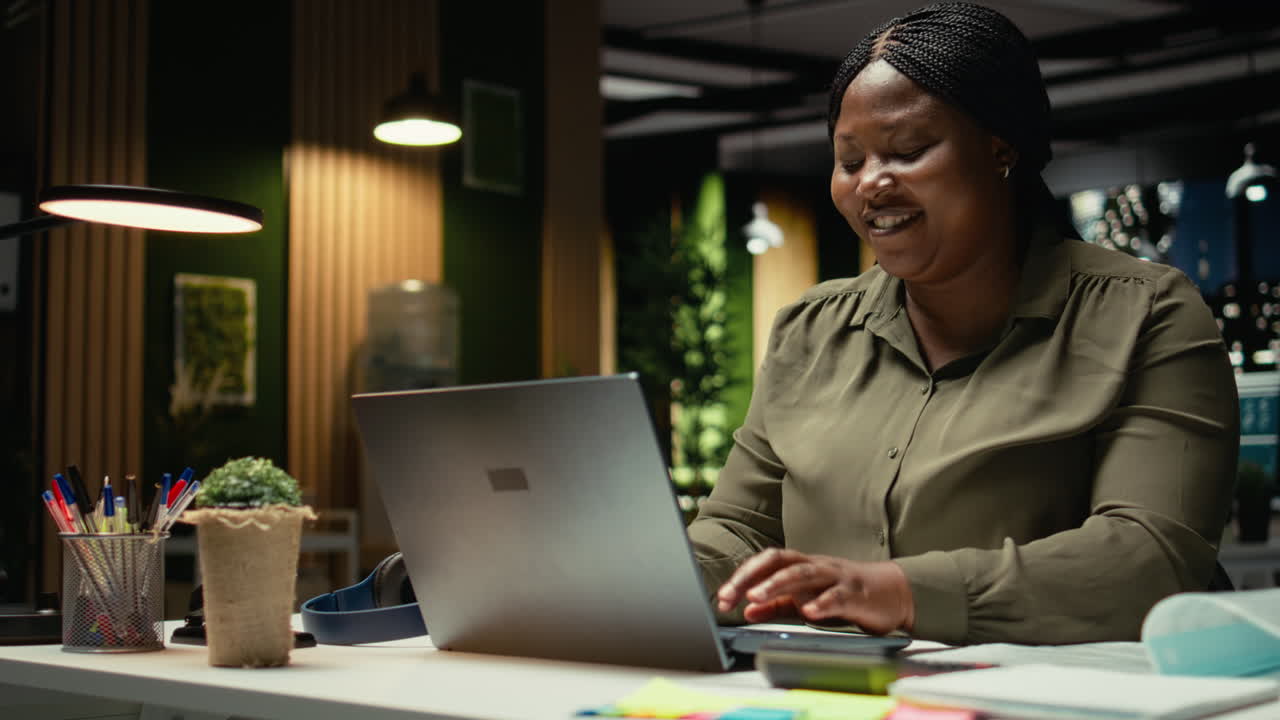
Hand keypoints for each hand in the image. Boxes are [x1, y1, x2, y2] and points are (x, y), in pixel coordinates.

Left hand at [715, 548, 914, 634]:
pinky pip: (837, 595)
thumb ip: (776, 605)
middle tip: (730, 596)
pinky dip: (821, 602)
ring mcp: (836, 576)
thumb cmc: (844, 593)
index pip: (765, 563)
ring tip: (756, 596)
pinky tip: (807, 612)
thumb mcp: (805, 599)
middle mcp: (815, 565)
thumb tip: (746, 610)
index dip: (742, 577)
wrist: (892, 592)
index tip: (722, 598)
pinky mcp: (856, 592)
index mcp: (800, 566)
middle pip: (779, 563)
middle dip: (751, 578)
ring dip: (777, 584)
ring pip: (804, 573)